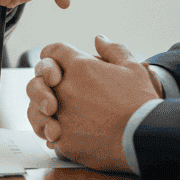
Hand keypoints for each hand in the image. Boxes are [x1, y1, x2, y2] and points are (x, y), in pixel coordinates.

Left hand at [32, 36, 160, 172]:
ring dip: (41, 111)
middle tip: (55, 93)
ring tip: (55, 116)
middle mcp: (65, 89)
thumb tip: (99, 39)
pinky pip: (46, 134)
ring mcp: (61, 116)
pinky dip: (53, 134)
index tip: (60, 66)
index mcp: (79, 66)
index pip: (52, 51)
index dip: (54, 57)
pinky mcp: (63, 140)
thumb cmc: (141, 101)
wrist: (145, 137)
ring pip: (34, 111)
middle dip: (42, 85)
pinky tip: (64, 134)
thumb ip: (113, 50)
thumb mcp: (133, 67)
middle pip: (36, 81)